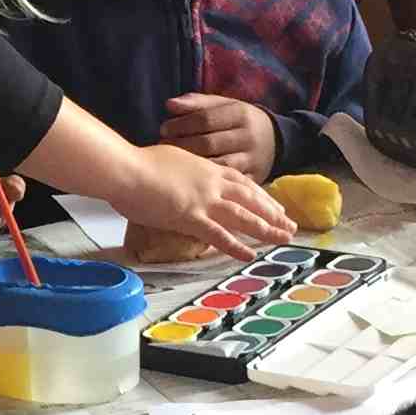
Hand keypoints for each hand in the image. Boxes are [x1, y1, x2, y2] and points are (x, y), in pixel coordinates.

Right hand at [119, 143, 295, 260]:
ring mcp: (204, 200)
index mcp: (207, 168)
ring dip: (267, 228)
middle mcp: (212, 183)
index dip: (261, 195)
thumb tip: (184, 179)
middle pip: (251, 199)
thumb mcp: (171, 159)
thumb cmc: (139, 163)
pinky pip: (219, 235)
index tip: (275, 205)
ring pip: (244, 216)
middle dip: (273, 212)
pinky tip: (249, 255)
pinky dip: (236, 246)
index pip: (242, 182)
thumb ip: (184, 171)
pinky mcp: (191, 217)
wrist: (126, 169)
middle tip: (290, 224)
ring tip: (283, 238)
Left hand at [160, 95, 278, 178]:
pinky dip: (209, 183)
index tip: (163, 129)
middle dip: (182, 145)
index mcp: (240, 114)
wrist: (278, 140)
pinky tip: (192, 180)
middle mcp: (248, 136)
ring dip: (192, 166)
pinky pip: (229, 183)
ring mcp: (252, 159)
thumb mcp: (225, 105)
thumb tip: (169, 105)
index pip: (206, 119)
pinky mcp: (255, 178)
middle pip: (209, 143)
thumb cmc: (241, 121)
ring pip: (217, 165)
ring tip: (173, 163)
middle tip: (163, 147)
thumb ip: (198, 103)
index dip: (181, 124)